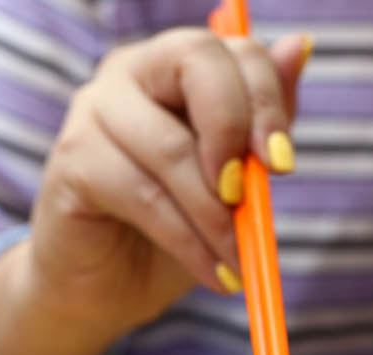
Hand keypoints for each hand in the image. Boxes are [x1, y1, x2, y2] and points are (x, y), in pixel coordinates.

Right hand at [26, 26, 307, 335]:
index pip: (232, 49)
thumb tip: (298, 46)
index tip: (282, 165)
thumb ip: (260, 125)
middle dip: (236, 131)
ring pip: (172, 148)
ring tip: (240, 261)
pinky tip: (214, 273)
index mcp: (177, 66)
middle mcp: (132, 71)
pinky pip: (145, 198)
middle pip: (195, 61)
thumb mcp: (233, 183)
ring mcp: (95, 110)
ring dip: (218, 217)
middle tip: (250, 200)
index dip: (266, 100)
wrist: (108, 290)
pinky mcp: (74, 161)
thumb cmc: (174, 232)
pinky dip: (189, 244)